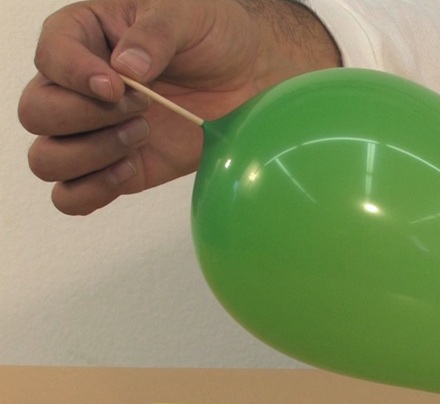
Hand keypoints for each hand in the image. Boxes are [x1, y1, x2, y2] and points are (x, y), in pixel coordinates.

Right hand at [18, 0, 339, 214]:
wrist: (249, 77)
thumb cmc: (213, 36)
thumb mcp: (187, 15)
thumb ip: (155, 34)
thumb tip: (126, 68)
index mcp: (83, 36)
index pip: (48, 57)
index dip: (75, 75)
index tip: (117, 86)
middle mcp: (75, 87)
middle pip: (37, 113)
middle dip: (87, 117)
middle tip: (143, 108)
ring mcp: (91, 133)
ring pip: (46, 159)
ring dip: (91, 155)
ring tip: (143, 134)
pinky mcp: (115, 169)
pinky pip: (72, 196)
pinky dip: (93, 192)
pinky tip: (131, 168)